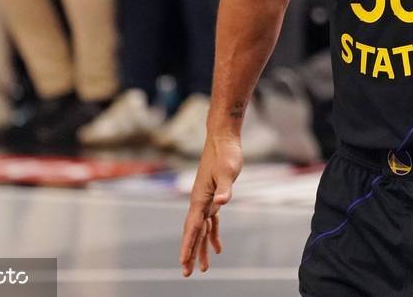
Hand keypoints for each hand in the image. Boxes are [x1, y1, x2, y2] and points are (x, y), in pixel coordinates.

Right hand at [180, 135, 242, 276]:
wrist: (223, 139)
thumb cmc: (226, 154)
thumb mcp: (228, 171)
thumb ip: (225, 189)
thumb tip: (222, 203)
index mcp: (200, 199)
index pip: (192, 228)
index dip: (188, 246)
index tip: (184, 263)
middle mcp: (200, 202)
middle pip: (194, 233)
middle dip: (190, 253)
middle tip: (188, 274)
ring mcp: (206, 200)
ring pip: (201, 230)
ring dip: (201, 248)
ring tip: (204, 268)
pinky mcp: (214, 197)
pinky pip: (211, 221)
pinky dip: (213, 235)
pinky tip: (217, 248)